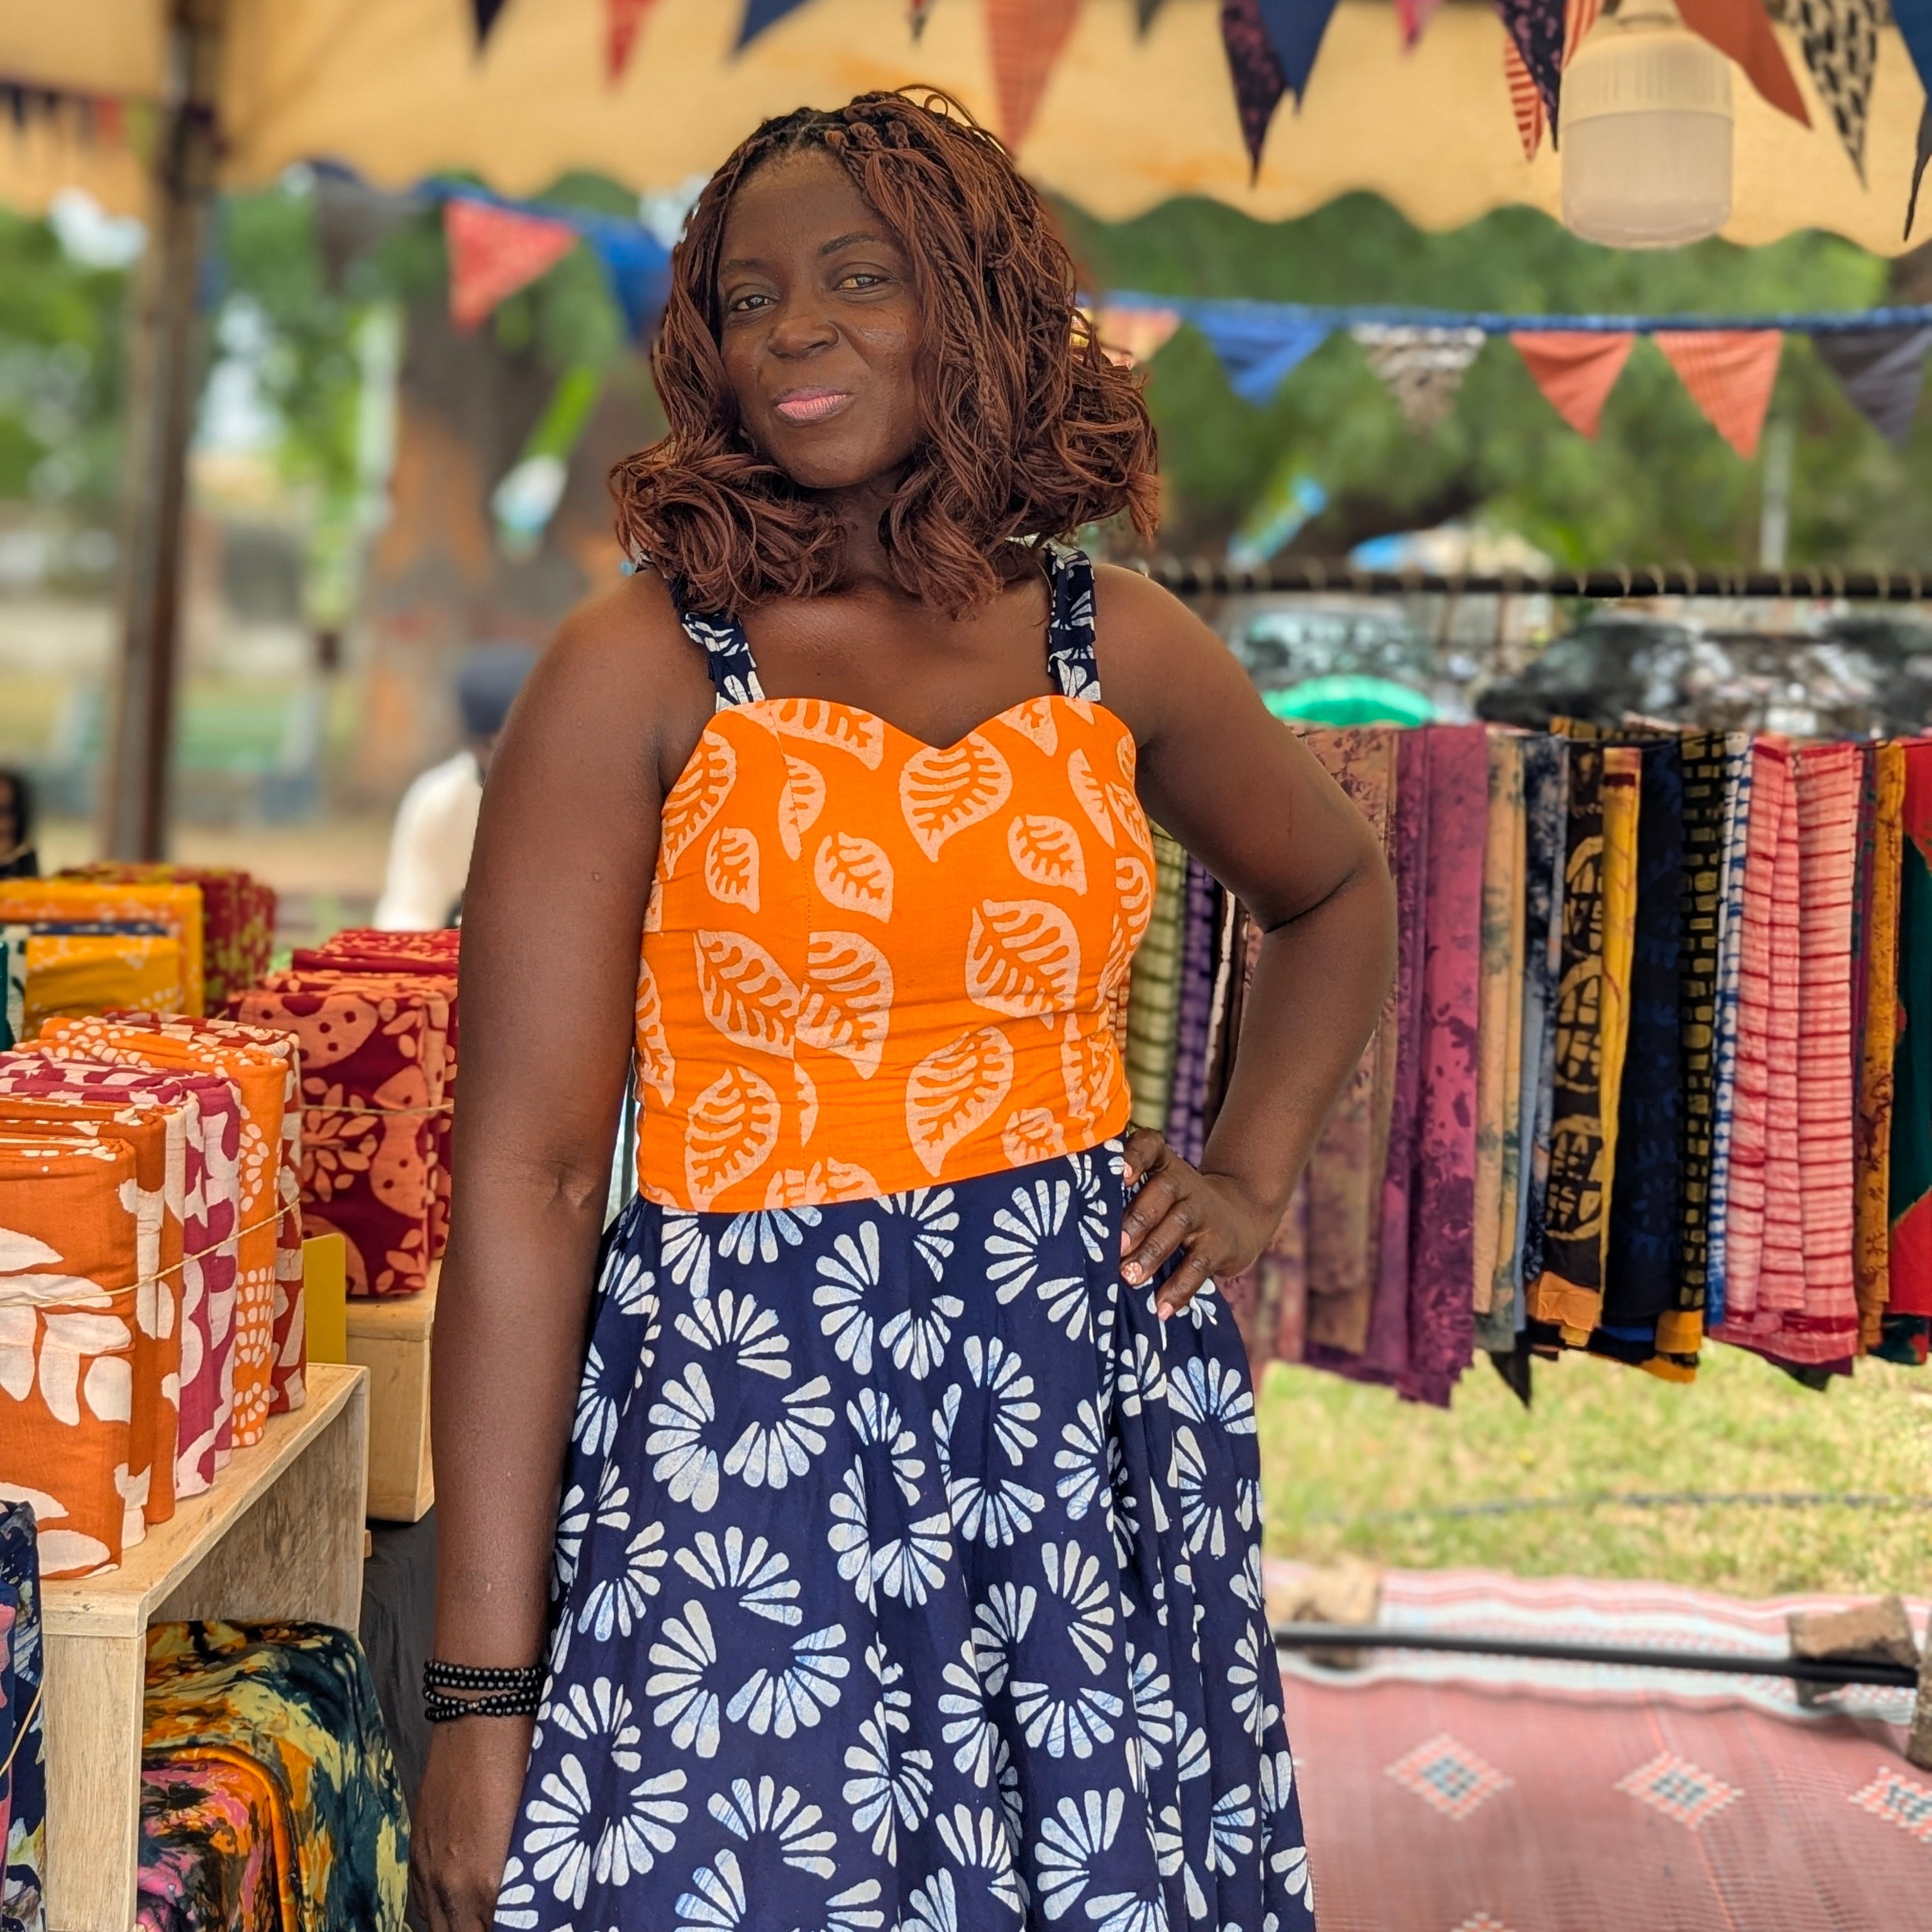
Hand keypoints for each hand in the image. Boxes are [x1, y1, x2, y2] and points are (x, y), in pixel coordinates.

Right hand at [411, 1714, 534, 1930]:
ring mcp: (430, 1870)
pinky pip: (422, 1903)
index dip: (516, 1926)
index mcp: (492, 1883)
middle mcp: (455, 1886)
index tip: (529, 1919)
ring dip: (461, 1927)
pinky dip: (440, 1912)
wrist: (482, 1717)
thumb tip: (534, 1895)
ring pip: (440, 1926)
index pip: (504, 1930)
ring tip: (482, 1919)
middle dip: (485, 1930)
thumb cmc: (524, 1761)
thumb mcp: (538, 1826)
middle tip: (508, 1919)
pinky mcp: (418, 1851)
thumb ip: (529, 1873)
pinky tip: (456, 1907)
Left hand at [1118, 1128, 1273, 1319]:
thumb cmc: (1173, 1207)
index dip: (1135, 1156)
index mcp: (1162, 1165)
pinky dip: (1179, 1288)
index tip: (1121, 1173)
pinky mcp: (1220, 1243)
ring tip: (1129, 1278)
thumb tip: (1072, 1234)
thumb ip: (1122, 1200)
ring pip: (1177, 1226)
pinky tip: (1161, 1309)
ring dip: (1151, 1253)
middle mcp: (1183, 1182)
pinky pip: (1199, 1264)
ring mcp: (1204, 1211)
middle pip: (1161, 1191)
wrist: (1241, 1215)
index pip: (1149, 1146)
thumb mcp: (1155, 1193)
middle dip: (1137, 1218)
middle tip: (1114, 1246)